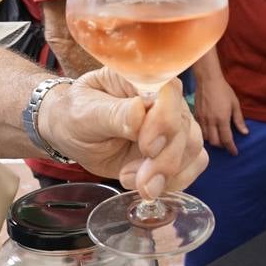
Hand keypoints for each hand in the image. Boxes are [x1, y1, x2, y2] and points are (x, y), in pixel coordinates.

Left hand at [40, 69, 207, 196]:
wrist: (72, 135)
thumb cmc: (75, 115)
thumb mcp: (84, 113)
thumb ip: (113, 114)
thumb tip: (141, 111)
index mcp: (141, 79)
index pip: (170, 92)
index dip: (164, 120)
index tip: (146, 146)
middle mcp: (164, 100)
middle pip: (184, 127)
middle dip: (163, 160)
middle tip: (129, 177)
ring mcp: (172, 125)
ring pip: (193, 148)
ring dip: (166, 174)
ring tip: (129, 180)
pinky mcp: (175, 149)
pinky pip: (193, 164)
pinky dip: (174, 181)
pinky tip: (146, 185)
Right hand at [193, 70, 247, 154]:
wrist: (208, 80)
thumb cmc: (224, 90)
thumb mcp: (235, 104)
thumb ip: (239, 120)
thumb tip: (245, 132)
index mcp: (222, 119)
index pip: (226, 139)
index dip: (231, 148)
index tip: (234, 152)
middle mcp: (211, 121)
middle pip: (215, 142)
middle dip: (222, 146)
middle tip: (227, 144)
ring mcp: (202, 119)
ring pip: (206, 138)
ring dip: (213, 141)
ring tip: (218, 138)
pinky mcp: (196, 115)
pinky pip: (200, 130)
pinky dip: (205, 134)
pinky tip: (210, 131)